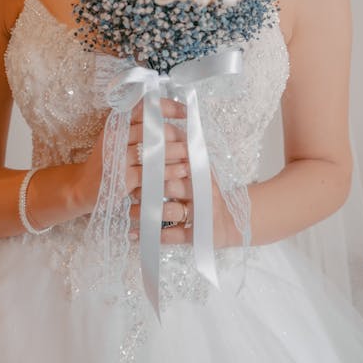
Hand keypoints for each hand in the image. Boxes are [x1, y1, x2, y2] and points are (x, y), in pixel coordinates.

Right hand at [72, 96, 187, 214]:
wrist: (84, 187)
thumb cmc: (108, 160)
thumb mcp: (117, 138)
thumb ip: (137, 128)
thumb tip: (170, 121)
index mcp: (116, 123)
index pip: (143, 107)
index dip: (167, 107)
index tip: (186, 111)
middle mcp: (115, 136)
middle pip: (152, 130)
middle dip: (176, 135)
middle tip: (192, 140)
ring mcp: (118, 157)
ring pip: (154, 151)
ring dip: (177, 153)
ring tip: (192, 155)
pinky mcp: (122, 178)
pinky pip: (152, 173)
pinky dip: (170, 172)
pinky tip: (182, 172)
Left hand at [128, 107, 237, 248]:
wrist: (233, 222)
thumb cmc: (209, 191)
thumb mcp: (202, 169)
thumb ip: (185, 151)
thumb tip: (161, 126)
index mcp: (202, 171)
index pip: (180, 159)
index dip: (158, 157)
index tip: (138, 155)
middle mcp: (203, 191)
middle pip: (172, 184)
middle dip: (148, 185)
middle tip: (128, 184)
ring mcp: (201, 214)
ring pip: (170, 211)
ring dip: (147, 211)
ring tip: (129, 209)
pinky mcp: (197, 235)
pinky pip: (172, 236)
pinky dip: (152, 235)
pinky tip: (134, 234)